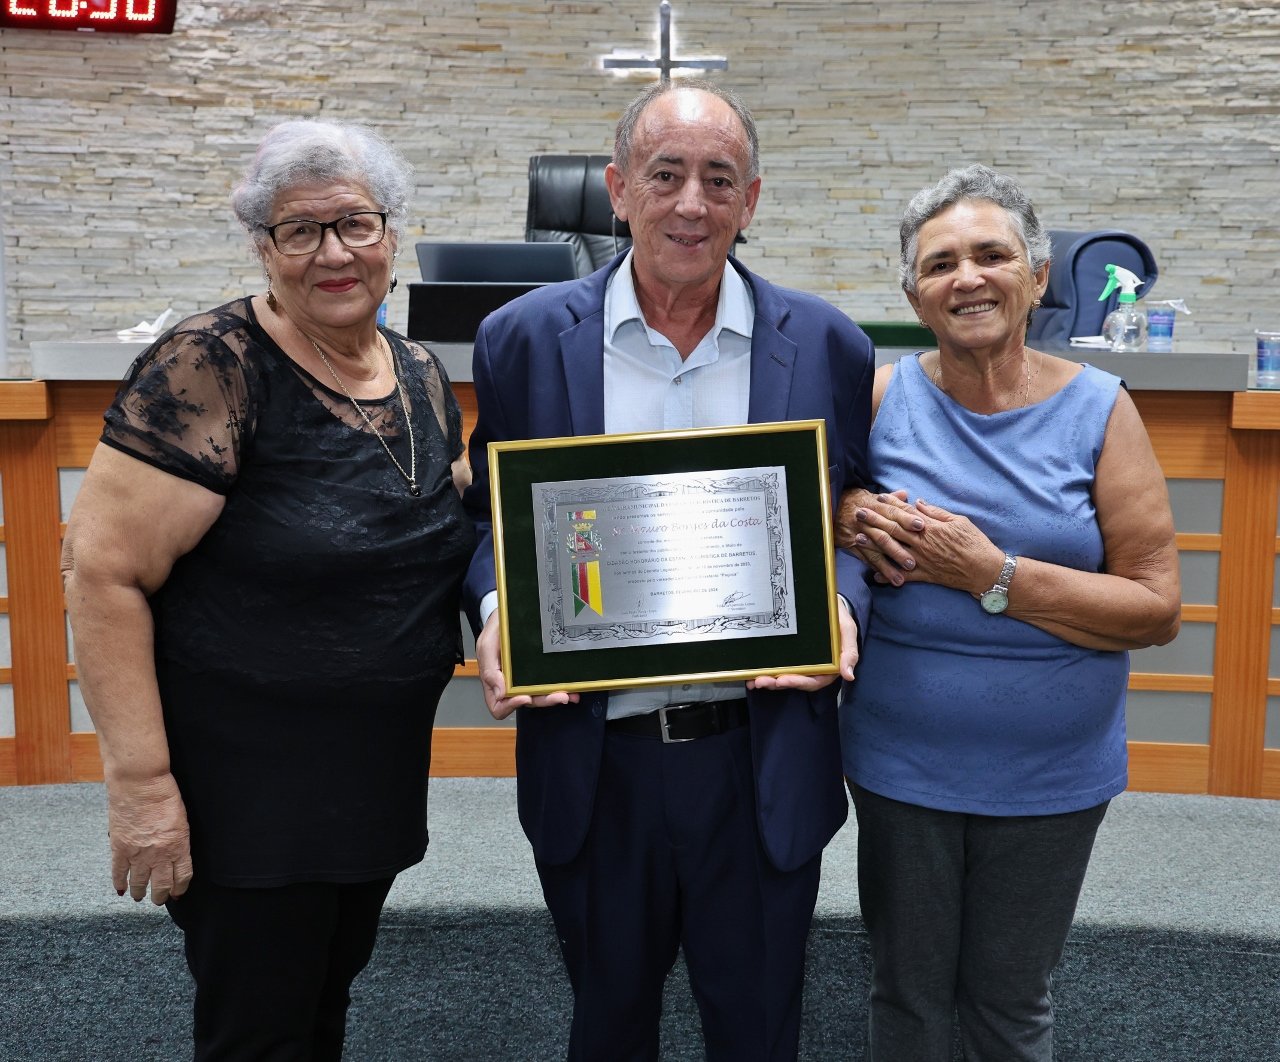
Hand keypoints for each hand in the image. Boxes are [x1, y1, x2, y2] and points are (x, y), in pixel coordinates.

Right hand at [106, 771, 192, 904]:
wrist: (140, 784)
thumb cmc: (164, 796)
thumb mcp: (181, 819)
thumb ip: (178, 840)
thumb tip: (175, 854)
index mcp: (178, 846)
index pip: (182, 876)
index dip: (180, 887)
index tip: (178, 893)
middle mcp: (159, 855)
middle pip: (161, 885)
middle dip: (161, 896)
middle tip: (159, 900)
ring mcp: (138, 854)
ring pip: (139, 883)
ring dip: (140, 892)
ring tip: (140, 896)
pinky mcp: (119, 848)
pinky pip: (118, 873)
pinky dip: (119, 883)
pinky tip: (121, 889)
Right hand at [476, 610, 578, 719]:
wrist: (510, 614)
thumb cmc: (495, 630)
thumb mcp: (486, 646)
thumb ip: (489, 670)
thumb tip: (501, 694)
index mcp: (495, 682)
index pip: (499, 706)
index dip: (511, 706)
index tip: (524, 697)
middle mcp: (512, 685)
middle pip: (527, 703)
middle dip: (544, 701)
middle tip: (560, 696)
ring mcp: (527, 679)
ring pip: (542, 696)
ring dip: (556, 696)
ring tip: (570, 693)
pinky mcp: (540, 671)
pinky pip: (550, 683)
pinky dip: (562, 687)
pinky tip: (572, 687)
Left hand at [748, 596, 858, 691]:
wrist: (828, 603)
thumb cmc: (839, 618)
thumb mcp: (847, 631)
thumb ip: (850, 652)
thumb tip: (849, 675)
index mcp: (829, 667)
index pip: (813, 681)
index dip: (798, 683)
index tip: (783, 680)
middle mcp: (813, 668)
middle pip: (795, 681)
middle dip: (778, 683)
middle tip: (762, 681)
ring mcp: (801, 662)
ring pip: (785, 676)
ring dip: (769, 681)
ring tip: (754, 680)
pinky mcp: (790, 655)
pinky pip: (778, 666)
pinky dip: (766, 672)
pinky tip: (751, 675)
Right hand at [837, 489, 920, 584]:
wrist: (829, 507)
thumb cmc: (855, 501)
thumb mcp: (871, 496)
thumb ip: (890, 499)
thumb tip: (905, 495)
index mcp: (874, 507)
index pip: (893, 512)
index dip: (907, 519)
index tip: (921, 525)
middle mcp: (867, 521)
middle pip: (884, 536)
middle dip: (898, 550)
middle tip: (912, 563)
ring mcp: (858, 534)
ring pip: (874, 552)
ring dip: (887, 566)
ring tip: (899, 579)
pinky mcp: (851, 545)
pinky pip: (864, 558)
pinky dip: (874, 568)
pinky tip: (884, 578)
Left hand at [854, 498, 1003, 593]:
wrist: (985, 570)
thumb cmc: (975, 543)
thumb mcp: (959, 521)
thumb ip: (936, 512)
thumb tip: (918, 503)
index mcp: (930, 528)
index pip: (906, 513)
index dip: (891, 505)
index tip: (877, 498)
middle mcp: (922, 543)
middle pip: (893, 529)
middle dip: (874, 520)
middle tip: (859, 513)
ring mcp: (922, 560)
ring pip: (893, 550)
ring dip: (874, 544)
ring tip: (859, 538)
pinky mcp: (925, 575)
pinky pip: (903, 576)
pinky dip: (889, 576)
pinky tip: (875, 576)